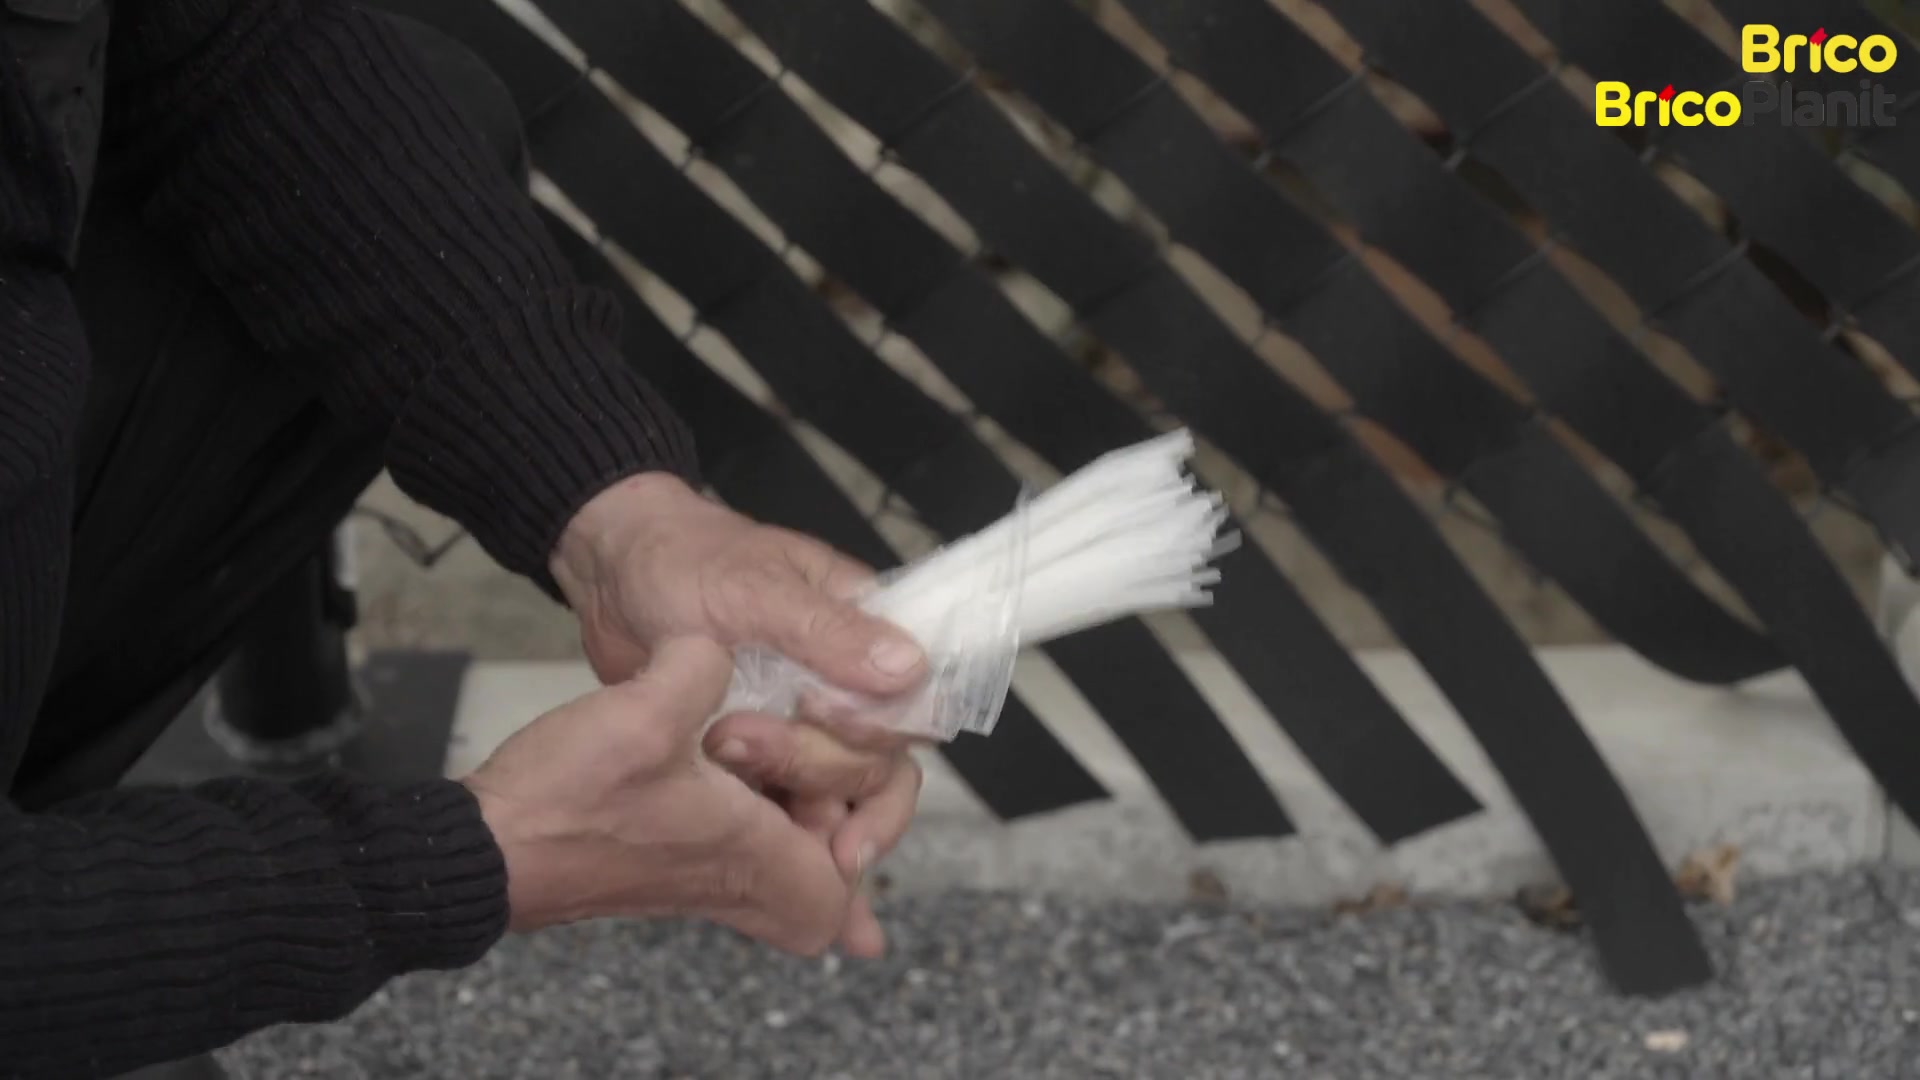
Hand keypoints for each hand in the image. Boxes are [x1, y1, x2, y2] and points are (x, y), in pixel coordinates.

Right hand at [460, 636, 862, 954]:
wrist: (487, 848)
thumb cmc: (565, 799)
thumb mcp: (645, 709)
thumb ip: (702, 665)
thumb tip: (718, 646)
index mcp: (748, 854)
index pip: (843, 886)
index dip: (860, 837)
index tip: (837, 783)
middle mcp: (731, 883)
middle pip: (824, 899)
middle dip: (838, 839)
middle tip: (828, 784)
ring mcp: (698, 883)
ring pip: (781, 877)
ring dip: (796, 826)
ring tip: (790, 768)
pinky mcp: (667, 867)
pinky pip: (740, 861)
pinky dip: (758, 823)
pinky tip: (740, 767)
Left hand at [550, 472, 928, 903]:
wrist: (611, 575)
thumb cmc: (684, 561)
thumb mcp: (754, 589)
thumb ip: (829, 631)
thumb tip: (909, 669)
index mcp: (868, 633)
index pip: (911, 707)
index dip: (878, 736)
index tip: (817, 724)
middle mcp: (849, 686)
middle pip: (875, 761)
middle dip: (814, 765)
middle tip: (732, 740)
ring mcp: (807, 726)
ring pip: (841, 793)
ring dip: (797, 802)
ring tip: (724, 767)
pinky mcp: (764, 759)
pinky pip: (792, 805)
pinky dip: (777, 829)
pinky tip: (750, 844)